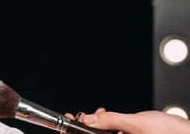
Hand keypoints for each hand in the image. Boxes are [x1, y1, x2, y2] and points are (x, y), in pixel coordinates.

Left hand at [64, 108, 189, 133]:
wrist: (184, 131)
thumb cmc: (168, 131)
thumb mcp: (136, 124)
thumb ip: (111, 121)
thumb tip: (88, 119)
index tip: (66, 124)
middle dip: (83, 126)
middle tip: (76, 115)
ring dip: (94, 123)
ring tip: (98, 113)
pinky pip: (110, 132)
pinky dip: (105, 124)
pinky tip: (105, 114)